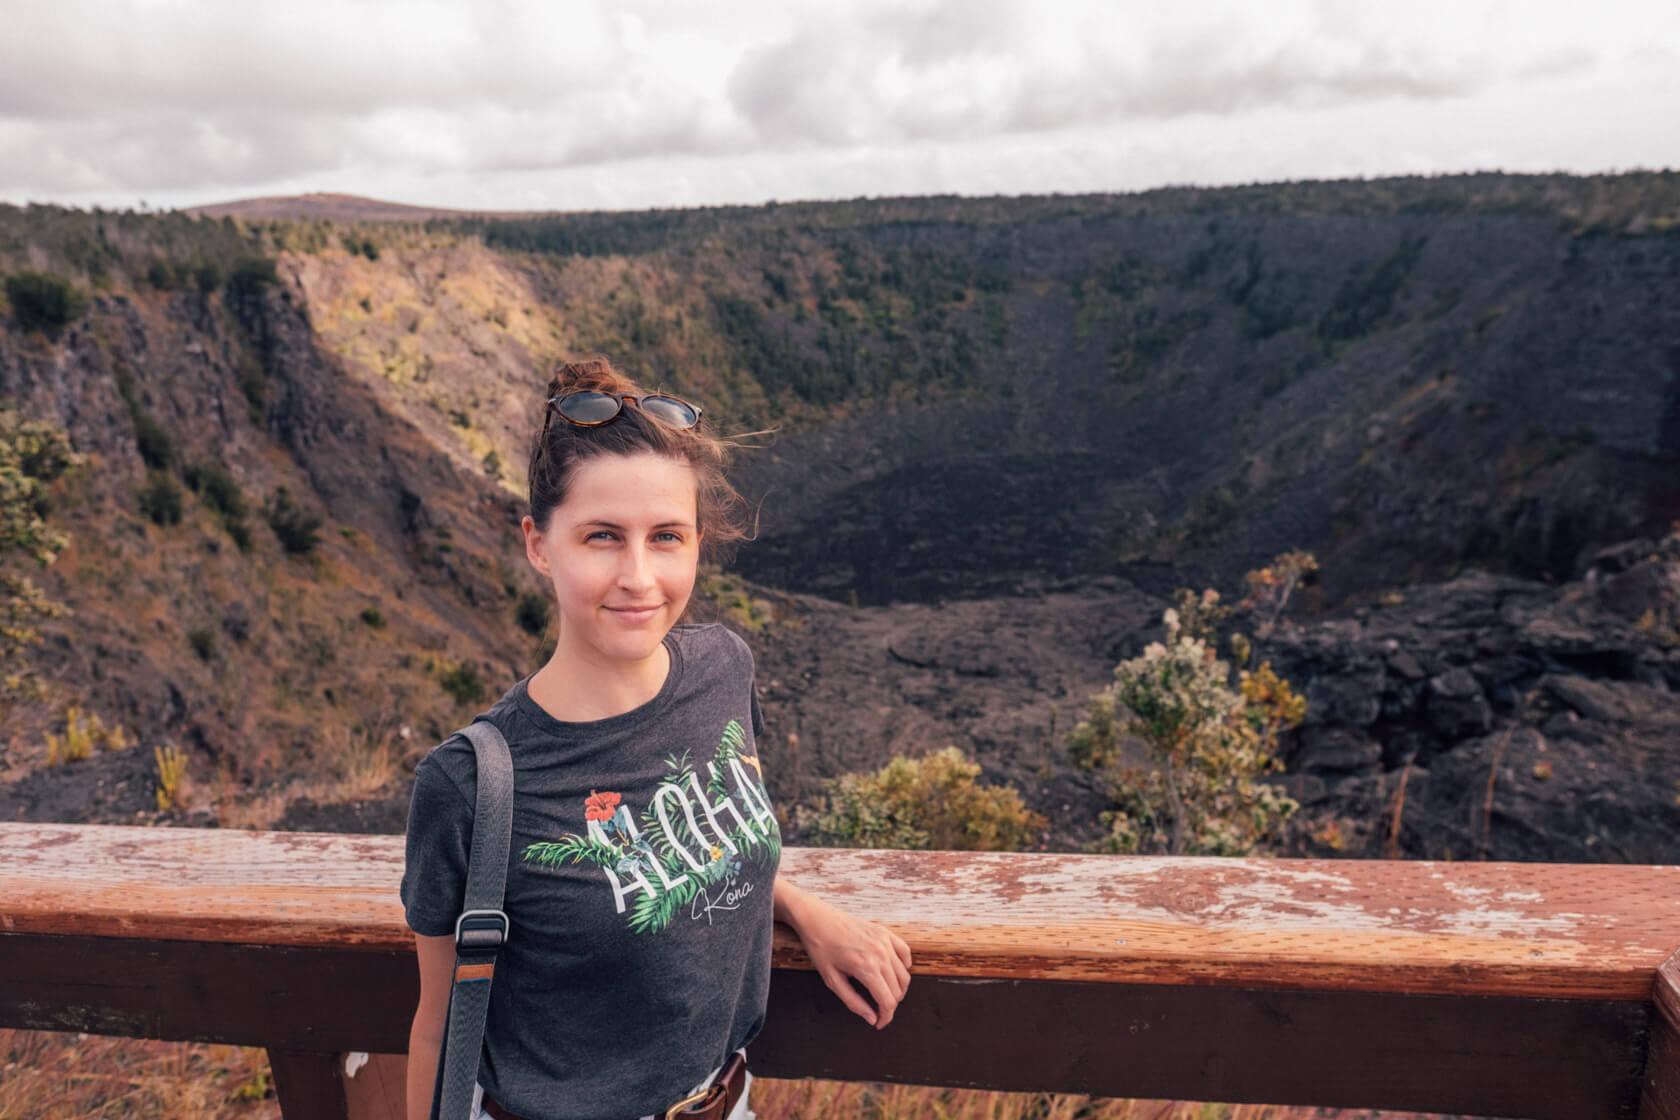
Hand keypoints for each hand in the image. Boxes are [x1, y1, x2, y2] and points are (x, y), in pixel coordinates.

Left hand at [794, 897, 911, 1028]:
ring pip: (904, 974)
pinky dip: (903, 966)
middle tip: (878, 1011)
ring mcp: (885, 941)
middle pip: (897, 990)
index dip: (886, 1017)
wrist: (817, 919)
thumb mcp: (832, 980)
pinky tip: (893, 973)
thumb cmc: (821, 948)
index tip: (879, 1023)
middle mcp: (880, 954)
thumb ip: (853, 1002)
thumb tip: (872, 1018)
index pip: (888, 1001)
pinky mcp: (885, 933)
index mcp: (866, 968)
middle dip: (890, 1005)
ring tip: (884, 994)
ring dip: (898, 989)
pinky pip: (905, 953)